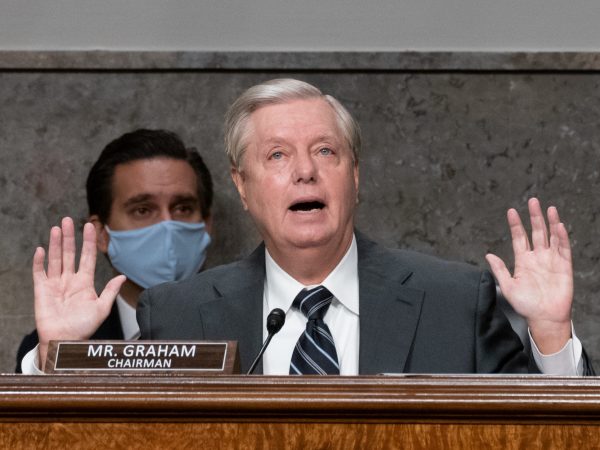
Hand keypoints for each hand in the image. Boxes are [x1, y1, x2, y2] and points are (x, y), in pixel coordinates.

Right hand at [33, 217, 125, 369]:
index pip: (87, 257)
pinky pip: (39, 273)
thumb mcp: (102, 308)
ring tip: (56, 228)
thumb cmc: (83, 328)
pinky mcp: (41, 290)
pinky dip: (39, 261)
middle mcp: (70, 280)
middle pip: (69, 254)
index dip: (88, 242)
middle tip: (67, 220)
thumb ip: (110, 291)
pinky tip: (41, 249)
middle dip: (68, 237)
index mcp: (85, 283)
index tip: (90, 226)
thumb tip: (122, 277)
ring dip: (54, 243)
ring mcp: (55, 284)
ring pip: (55, 259)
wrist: (65, 341)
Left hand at [485, 198, 572, 353]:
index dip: (516, 225)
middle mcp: (537, 257)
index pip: (519, 238)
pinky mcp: (564, 266)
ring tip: (548, 208)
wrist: (544, 318)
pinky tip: (559, 226)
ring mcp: (551, 260)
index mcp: (523, 261)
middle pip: (536, 232)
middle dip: (534, 217)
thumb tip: (488, 255)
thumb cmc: (526, 305)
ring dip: (550, 223)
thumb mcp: (508, 286)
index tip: (511, 212)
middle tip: (533, 201)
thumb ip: (499, 270)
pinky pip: (563, 249)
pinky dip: (561, 237)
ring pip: (551, 237)